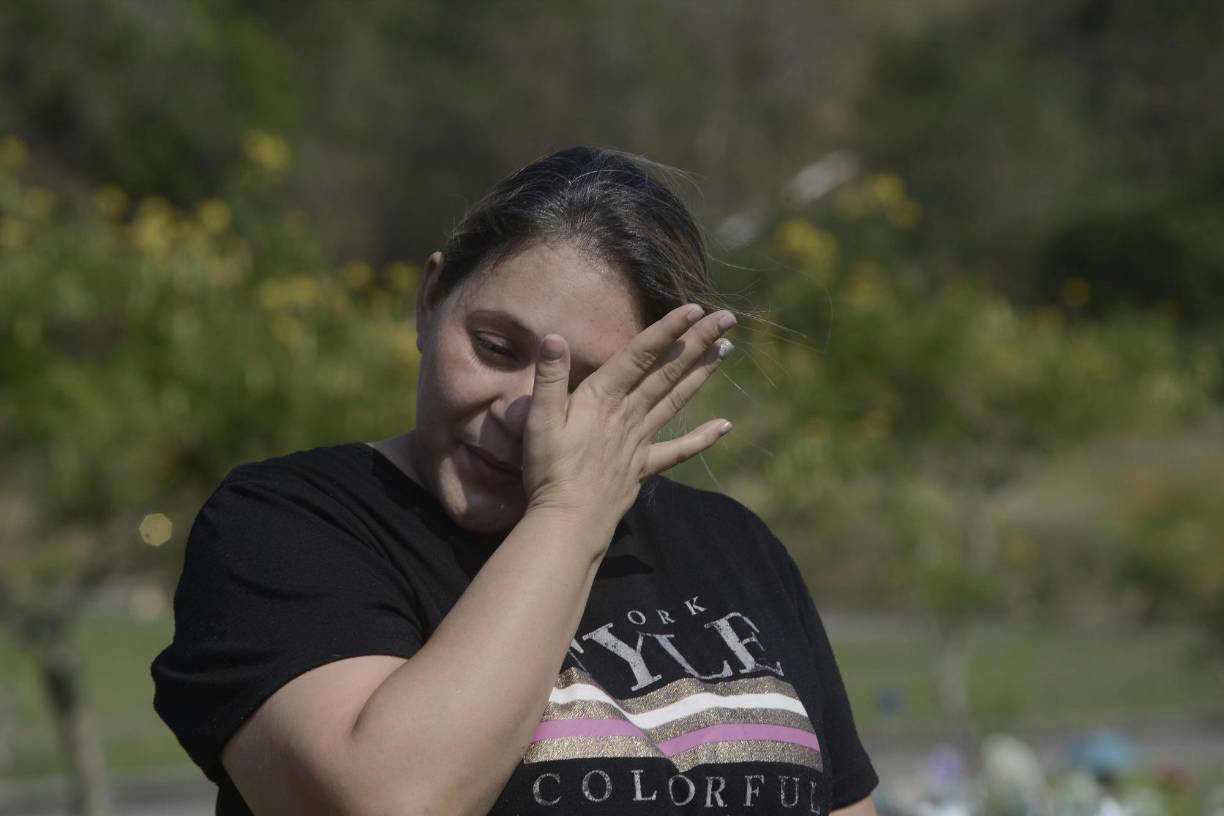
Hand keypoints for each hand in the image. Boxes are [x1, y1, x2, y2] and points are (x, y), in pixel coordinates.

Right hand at [522, 303, 735, 526]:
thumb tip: (555, 337)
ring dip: (702, 373)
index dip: (668, 329)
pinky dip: (703, 438)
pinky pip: (678, 451)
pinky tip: (726, 427)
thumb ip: (549, 378)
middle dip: (698, 342)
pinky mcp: (643, 467)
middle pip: (668, 371)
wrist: (568, 522)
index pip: (641, 354)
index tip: (695, 308)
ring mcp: (640, 441)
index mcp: (603, 397)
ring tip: (726, 349)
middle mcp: (629, 414)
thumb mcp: (539, 420)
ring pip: (677, 399)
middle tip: (727, 318)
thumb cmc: (549, 470)